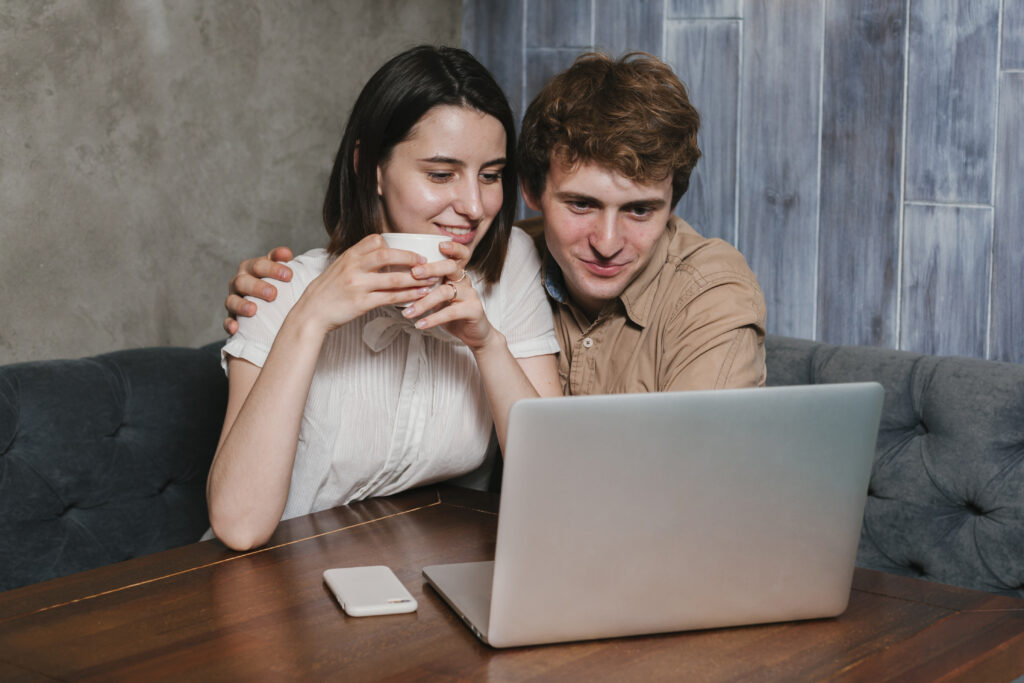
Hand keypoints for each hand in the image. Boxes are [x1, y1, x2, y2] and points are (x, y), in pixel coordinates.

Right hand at [224, 247, 294, 334]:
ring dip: (241, 305)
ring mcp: (234, 299)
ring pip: (232, 300)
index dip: (273, 268)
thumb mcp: (284, 273)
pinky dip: (229, 324)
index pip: (260, 264)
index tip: (289, 275)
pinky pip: (227, 321)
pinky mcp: (232, 317)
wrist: (271, 306)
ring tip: (253, 310)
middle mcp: (241, 281)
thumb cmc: (281, 285)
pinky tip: (235, 328)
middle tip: (273, 294)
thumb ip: (287, 263)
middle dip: (257, 287)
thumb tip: (288, 254)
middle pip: (243, 281)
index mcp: (253, 268)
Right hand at [291, 234, 442, 334]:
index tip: (407, 249)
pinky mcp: (361, 303)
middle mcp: (353, 267)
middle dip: (410, 257)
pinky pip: (390, 298)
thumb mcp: (338, 268)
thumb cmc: (326, 292)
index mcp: (348, 256)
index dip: (394, 244)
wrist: (310, 313)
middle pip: (387, 255)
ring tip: (430, 280)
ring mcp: (358, 285)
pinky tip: (418, 295)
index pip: (375, 240)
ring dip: (415, 279)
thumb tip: (378, 255)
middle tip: (425, 262)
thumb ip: (357, 261)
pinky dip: (407, 296)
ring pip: (393, 279)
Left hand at [400, 241, 500, 351]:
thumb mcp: (438, 296)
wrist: (473, 334)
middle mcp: (465, 281)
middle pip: (451, 267)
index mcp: (457, 274)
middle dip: (431, 268)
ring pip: (446, 291)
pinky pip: (451, 312)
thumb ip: (425, 286)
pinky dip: (433, 319)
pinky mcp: (473, 310)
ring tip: (407, 313)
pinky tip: (420, 324)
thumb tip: (396, 278)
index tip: (439, 244)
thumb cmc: (451, 312)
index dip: (453, 247)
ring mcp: (470, 295)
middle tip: (413, 273)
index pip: (460, 254)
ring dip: (424, 302)